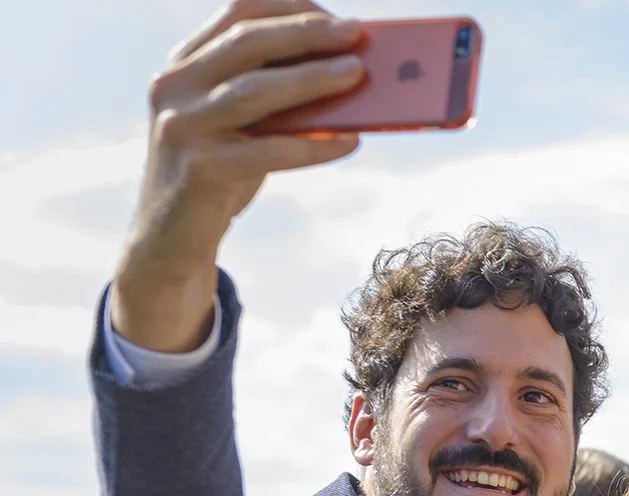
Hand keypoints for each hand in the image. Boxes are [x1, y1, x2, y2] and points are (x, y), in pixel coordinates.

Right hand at [113, 1, 367, 352]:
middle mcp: (174, 86)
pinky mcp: (198, 170)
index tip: (336, 17)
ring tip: (357, 74)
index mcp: (184, 63)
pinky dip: (313, 147)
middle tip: (357, 33)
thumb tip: (352, 76)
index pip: (236, 13)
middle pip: (247, 44)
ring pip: (254, 92)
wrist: (170, 238)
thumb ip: (275, 96)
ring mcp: (181, 127)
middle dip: (306, 34)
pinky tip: (350, 141)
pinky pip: (266, 152)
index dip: (288, 9)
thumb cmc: (222, 171)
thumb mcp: (240, 123)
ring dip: (311, 80)